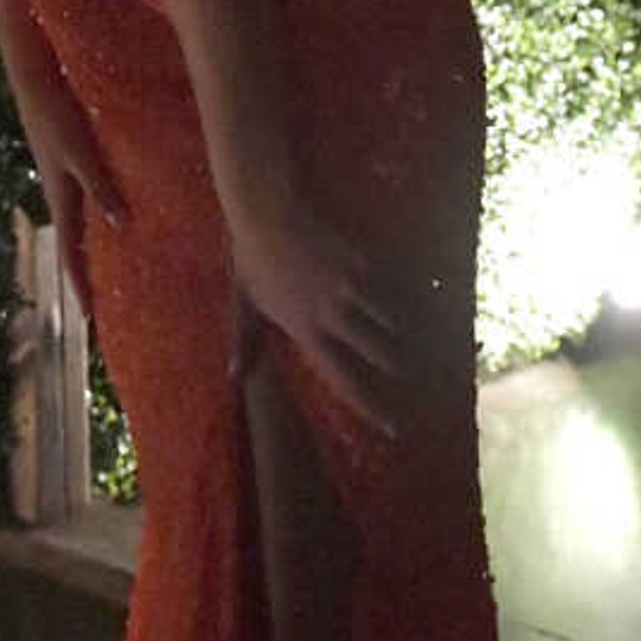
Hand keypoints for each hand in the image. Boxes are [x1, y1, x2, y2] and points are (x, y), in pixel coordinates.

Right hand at [10, 60, 125, 313]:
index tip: (91, 320)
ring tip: (111, 268)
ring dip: (91, 247)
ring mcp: (60, 177)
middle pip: (74, 243)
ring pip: (78, 222)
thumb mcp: (79, 151)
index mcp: (59, 195)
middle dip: (87, 274)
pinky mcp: (64, 161)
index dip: (80, 285)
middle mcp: (58, 191)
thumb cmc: (56, 112)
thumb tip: (120, 224)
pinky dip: (94, 218)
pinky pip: (81, 200)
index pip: (71, 252)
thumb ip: (99, 184)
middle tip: (104, 304)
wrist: (31, 77)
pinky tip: (111, 216)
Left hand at [230, 191, 426, 434]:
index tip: (394, 428)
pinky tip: (402, 295)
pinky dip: (395, 296)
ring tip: (406, 336)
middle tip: (404, 372)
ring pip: (392, 323)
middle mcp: (333, 315)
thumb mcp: (244, 303)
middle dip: (397, 366)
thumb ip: (245, 341)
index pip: (343, 380)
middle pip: (382, 355)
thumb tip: (234, 376)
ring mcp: (350, 289)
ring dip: (399, 332)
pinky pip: (388, 288)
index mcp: (304, 330)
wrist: (265, 212)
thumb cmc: (250, 260)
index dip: (371, 407)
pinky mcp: (362, 264)